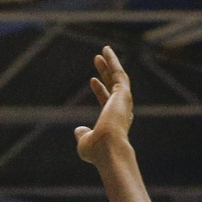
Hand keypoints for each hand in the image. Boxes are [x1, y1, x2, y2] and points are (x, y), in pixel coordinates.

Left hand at [75, 46, 134, 163]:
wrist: (108, 149)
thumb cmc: (97, 151)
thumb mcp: (84, 143)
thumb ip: (83, 135)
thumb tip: (78, 129)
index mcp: (116, 122)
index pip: (108, 102)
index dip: (101, 91)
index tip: (92, 80)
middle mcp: (122, 111)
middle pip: (114, 86)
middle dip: (107, 73)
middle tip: (98, 60)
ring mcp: (124, 102)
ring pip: (118, 78)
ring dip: (111, 64)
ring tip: (103, 51)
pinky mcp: (123, 94)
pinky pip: (118, 73)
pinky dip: (113, 61)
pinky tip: (106, 50)